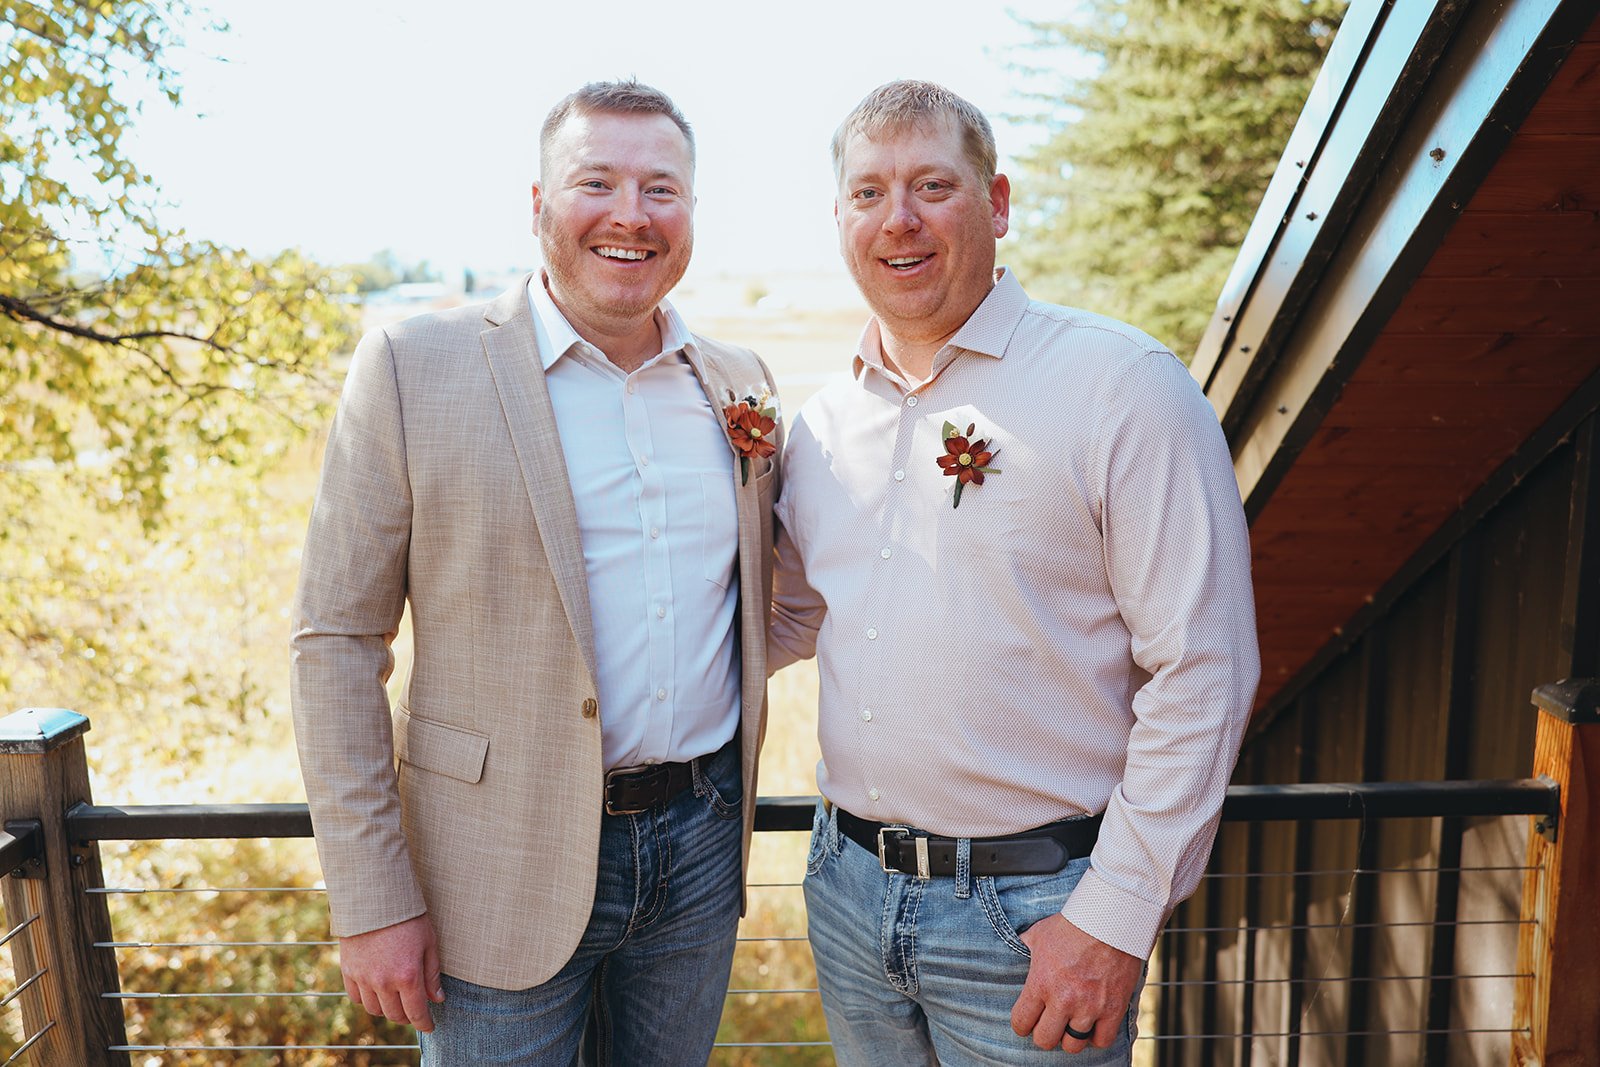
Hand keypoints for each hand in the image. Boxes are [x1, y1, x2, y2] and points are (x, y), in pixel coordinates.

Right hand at [339, 913, 444, 1031]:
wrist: (374, 898)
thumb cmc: (407, 917)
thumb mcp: (429, 942)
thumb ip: (432, 974)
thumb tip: (437, 999)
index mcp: (408, 976)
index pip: (416, 1013)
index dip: (424, 1023)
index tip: (430, 1026)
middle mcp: (384, 982)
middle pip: (395, 1015)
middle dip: (408, 1016)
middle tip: (415, 1010)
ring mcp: (363, 978)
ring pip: (375, 1010)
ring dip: (387, 1009)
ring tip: (396, 1000)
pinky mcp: (348, 971)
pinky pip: (357, 998)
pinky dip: (367, 999)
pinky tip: (377, 991)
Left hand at [1011, 914, 1142, 1052]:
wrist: (1110, 918)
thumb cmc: (1072, 923)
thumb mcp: (1040, 933)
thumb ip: (1027, 946)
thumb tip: (1018, 945)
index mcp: (1040, 983)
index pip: (1021, 1023)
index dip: (1022, 1025)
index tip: (1027, 1021)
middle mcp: (1063, 1000)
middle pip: (1045, 1040)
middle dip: (1044, 1034)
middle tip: (1049, 1025)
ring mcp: (1089, 1006)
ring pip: (1073, 1045)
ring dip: (1070, 1037)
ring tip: (1071, 1026)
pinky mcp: (1114, 1008)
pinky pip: (1103, 1040)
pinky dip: (1097, 1037)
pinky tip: (1093, 1026)